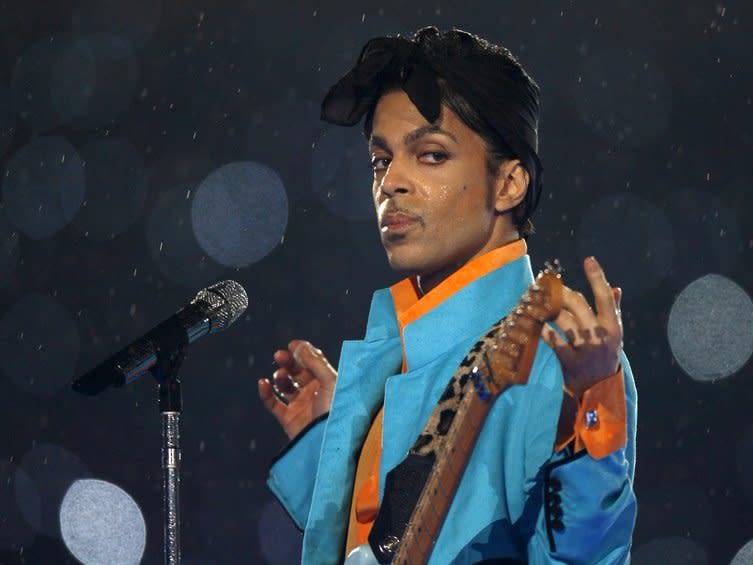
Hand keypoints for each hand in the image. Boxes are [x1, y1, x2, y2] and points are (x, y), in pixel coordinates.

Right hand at [258, 340, 336, 439]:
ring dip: (280, 376)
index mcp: (328, 382)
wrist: (329, 442)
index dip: (303, 352)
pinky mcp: (288, 419)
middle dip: (288, 362)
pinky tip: (263, 383)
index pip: (313, 362)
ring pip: (285, 385)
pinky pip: (273, 403)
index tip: (292, 345)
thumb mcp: (331, 382)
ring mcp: (301, 405)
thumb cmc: (337, 411)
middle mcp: (314, 392)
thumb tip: (301, 347)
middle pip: (297, 371)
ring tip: (279, 376)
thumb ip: (316, 363)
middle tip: (279, 356)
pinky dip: (265, 393)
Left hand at [541, 257, 622, 398]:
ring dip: (547, 307)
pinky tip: (533, 320)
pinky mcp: (569, 361)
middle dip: (561, 292)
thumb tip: (615, 288)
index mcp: (614, 328)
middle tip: (548, 285)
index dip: (597, 277)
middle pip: (579, 305)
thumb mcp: (614, 336)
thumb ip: (614, 311)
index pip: (606, 298)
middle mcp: (601, 337)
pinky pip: (552, 340)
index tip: (588, 260)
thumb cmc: (605, 358)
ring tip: (536, 299)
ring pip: (562, 320)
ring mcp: (585, 350)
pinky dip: (541, 329)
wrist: (597, 392)